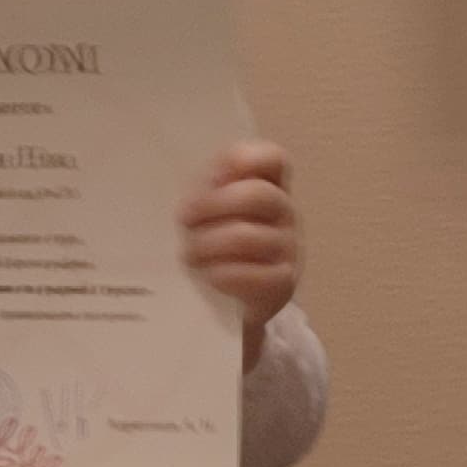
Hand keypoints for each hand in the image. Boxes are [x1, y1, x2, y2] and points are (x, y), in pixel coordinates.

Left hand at [181, 141, 301, 354]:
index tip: (213, 175)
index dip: (244, 159)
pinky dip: (224, 275)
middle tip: (183, 220)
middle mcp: (283, 213)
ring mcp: (287, 248)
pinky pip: (255, 274)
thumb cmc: (210, 251)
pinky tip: (208, 277)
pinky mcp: (283, 283)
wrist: (224, 308)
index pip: (272, 159)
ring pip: (247, 236)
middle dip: (213, 205)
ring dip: (209, 244)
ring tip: (187, 255)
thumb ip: (201, 192)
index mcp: (266, 187)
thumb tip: (179, 188)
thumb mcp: (205, 214)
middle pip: (258, 195)